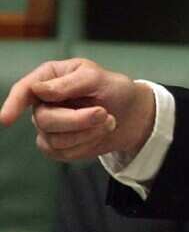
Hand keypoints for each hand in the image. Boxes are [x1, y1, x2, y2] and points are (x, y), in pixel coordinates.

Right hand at [0, 59, 155, 160]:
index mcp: (48, 78)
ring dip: (87, 133)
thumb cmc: (113, 89)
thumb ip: (69, 83)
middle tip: (104, 113)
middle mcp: (42, 102)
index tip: (6, 119)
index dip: (13, 104)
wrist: (132, 114)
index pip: (24, 90)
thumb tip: (38, 90)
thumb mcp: (98, 77)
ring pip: (53, 139)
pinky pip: (62, 153)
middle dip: (78, 120)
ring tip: (109, 120)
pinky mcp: (57, 146)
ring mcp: (47, 126)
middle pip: (44, 119)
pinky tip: (99, 133)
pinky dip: (86, 145)